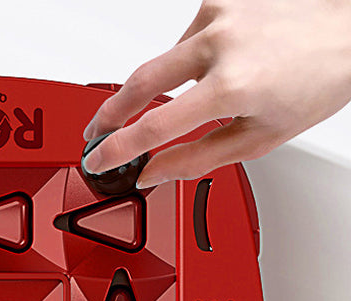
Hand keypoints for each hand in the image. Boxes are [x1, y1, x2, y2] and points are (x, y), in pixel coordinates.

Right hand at [82, 0, 350, 187]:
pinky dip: (190, 58)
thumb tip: (152, 173)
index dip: (116, 149)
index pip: (153, 128)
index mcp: (231, 87)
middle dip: (110, 113)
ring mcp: (219, 15)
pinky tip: (215, 64)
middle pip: (139, 82)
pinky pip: (185, 37)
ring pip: (164, 60)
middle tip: (96, 133)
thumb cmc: (316, 82)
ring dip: (163, 85)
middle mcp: (220, 44)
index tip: (96, 159)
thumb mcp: (257, 139)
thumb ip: (195, 160)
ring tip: (191, 98)